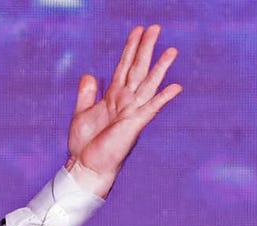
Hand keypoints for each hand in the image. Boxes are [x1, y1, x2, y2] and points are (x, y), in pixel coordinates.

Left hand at [66, 24, 181, 196]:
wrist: (85, 166)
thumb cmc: (85, 144)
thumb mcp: (81, 113)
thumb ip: (86, 94)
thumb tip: (89, 75)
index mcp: (113, 97)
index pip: (124, 67)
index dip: (131, 48)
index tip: (138, 31)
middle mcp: (125, 101)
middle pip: (138, 69)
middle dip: (146, 48)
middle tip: (155, 28)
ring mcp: (132, 112)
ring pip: (148, 84)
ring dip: (160, 67)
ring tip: (171, 50)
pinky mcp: (135, 125)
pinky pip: (151, 108)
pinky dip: (163, 98)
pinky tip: (176, 87)